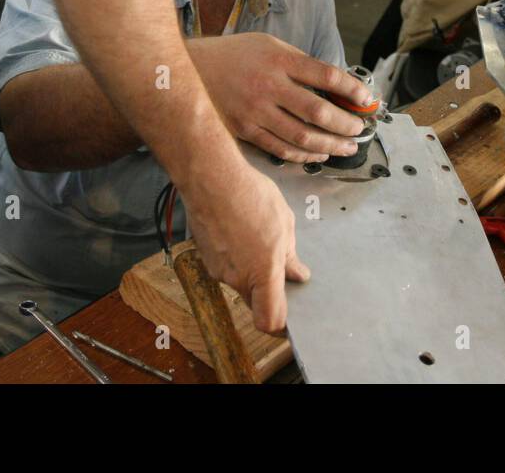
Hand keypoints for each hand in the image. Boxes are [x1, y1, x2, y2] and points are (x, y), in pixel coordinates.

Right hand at [179, 150, 306, 333]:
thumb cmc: (248, 195)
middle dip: (267, 288)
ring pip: (240, 280)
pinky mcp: (206, 257)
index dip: (280, 326)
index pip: (269, 320)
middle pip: (255, 300)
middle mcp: (238, 278)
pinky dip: (235, 255)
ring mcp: (218, 269)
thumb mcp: (283, 223)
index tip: (288, 319)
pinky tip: (240, 228)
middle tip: (278, 262)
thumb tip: (297, 273)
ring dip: (250, 267)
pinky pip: (226, 265)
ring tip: (257, 233)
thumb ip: (290, 255)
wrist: (209, 178)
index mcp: (262, 273)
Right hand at [191, 33, 373, 162]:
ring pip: (302, 136)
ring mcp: (256, 111)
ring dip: (331, 145)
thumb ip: (299, 63)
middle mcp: (269, 86)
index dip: (353, 90)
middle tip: (360, 129)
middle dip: (346, 124)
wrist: (190, 70)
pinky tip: (319, 153)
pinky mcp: (245, 130)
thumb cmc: (235, 55)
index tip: (367, 99)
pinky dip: (304, 155)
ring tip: (347, 146)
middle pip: (319, 111)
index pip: (327, 76)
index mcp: (280, 60)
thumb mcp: (269, 45)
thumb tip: (334, 84)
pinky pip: (281, 148)